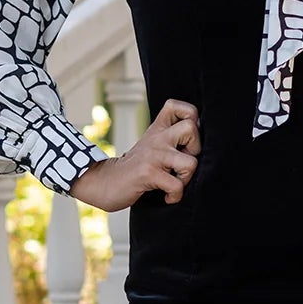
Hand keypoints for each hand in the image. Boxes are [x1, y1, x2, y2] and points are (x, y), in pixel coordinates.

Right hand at [69, 98, 201, 209]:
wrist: (103, 182)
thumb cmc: (133, 169)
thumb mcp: (150, 146)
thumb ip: (169, 140)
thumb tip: (199, 143)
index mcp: (157, 129)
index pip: (178, 106)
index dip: (191, 117)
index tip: (187, 138)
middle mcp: (157, 138)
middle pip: (191, 128)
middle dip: (196, 149)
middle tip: (183, 162)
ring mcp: (153, 155)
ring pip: (191, 162)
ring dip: (187, 177)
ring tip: (176, 182)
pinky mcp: (148, 173)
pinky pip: (176, 185)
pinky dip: (175, 196)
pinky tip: (167, 197)